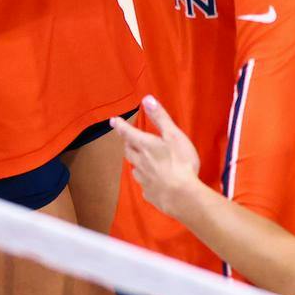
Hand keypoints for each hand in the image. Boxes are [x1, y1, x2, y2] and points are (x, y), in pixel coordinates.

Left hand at [109, 96, 204, 219]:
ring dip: (136, 162)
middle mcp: (140, 162)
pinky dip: (146, 179)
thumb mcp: (173, 135)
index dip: (120, 126)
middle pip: (129, 151)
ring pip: (134, 168)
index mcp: (145, 146)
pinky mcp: (149, 194)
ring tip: (142, 161)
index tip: (113, 121)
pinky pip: (144, 184)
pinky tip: (154, 182)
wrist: (181, 196)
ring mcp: (143, 180)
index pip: (128, 133)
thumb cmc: (180, 162)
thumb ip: (160, 118)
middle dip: (128, 144)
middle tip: (131, 140)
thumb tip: (146, 99)